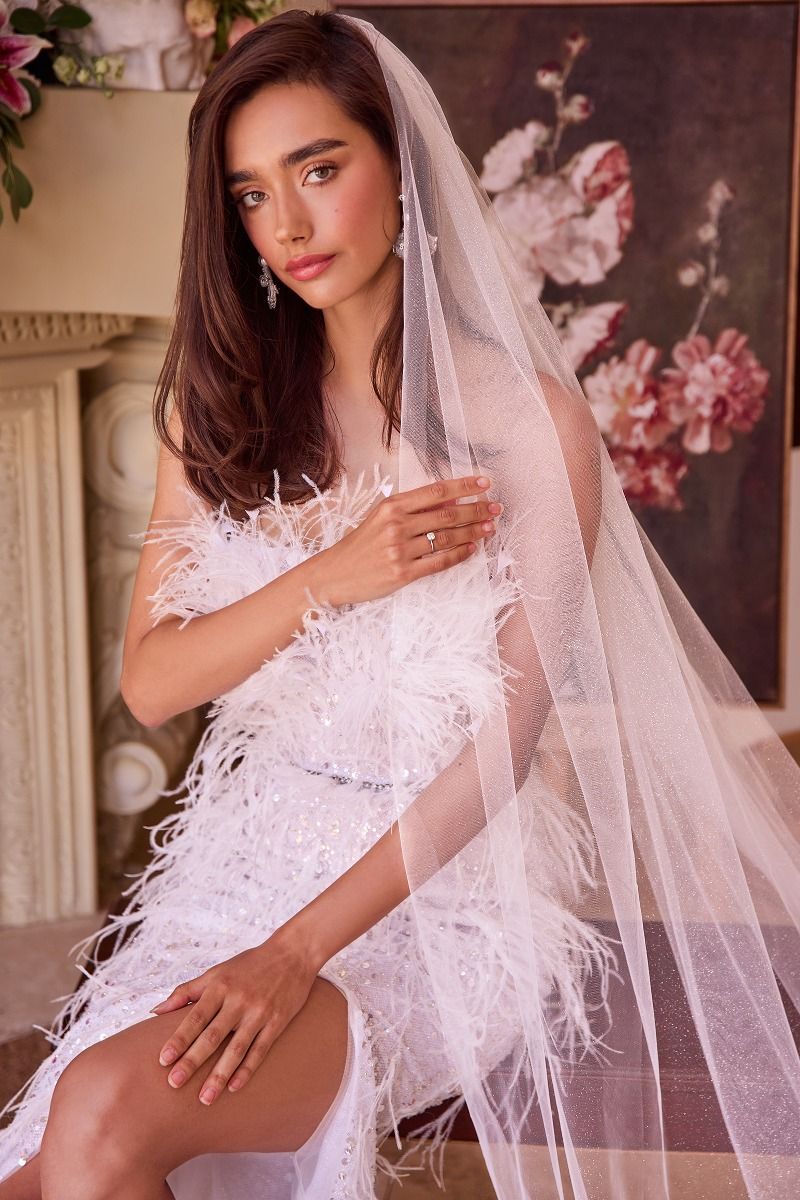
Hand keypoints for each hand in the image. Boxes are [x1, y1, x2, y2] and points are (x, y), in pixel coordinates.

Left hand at [150, 928, 316, 1105]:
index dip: (179, 1039)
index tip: (163, 1060)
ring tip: (205, 1098)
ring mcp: (259, 1012)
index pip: (195, 1017)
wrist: (293, 954)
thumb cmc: (250, 964)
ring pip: (236, 1048)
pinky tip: (234, 1087)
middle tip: (174, 1083)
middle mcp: (238, 1000)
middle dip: (192, 1060)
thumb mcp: (217, 972)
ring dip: (219, 1074)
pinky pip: (260, 1050)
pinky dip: (247, 1069)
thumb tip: (155, 1011)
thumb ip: (186, 991)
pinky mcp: (277, 1022)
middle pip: (212, 1035)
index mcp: (220, 987)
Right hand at [316, 473, 503, 606]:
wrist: (334, 574)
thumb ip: (411, 509)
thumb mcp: (380, 517)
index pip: (436, 491)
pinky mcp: (402, 574)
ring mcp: (400, 550)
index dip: (464, 486)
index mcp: (392, 506)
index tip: (485, 483)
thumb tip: (449, 501)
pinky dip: (459, 555)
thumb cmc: (360, 545)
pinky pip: (439, 562)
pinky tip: (472, 549)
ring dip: (473, 532)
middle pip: (447, 515)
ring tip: (490, 528)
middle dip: (477, 510)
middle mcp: (396, 525)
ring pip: (447, 538)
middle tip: (496, 509)